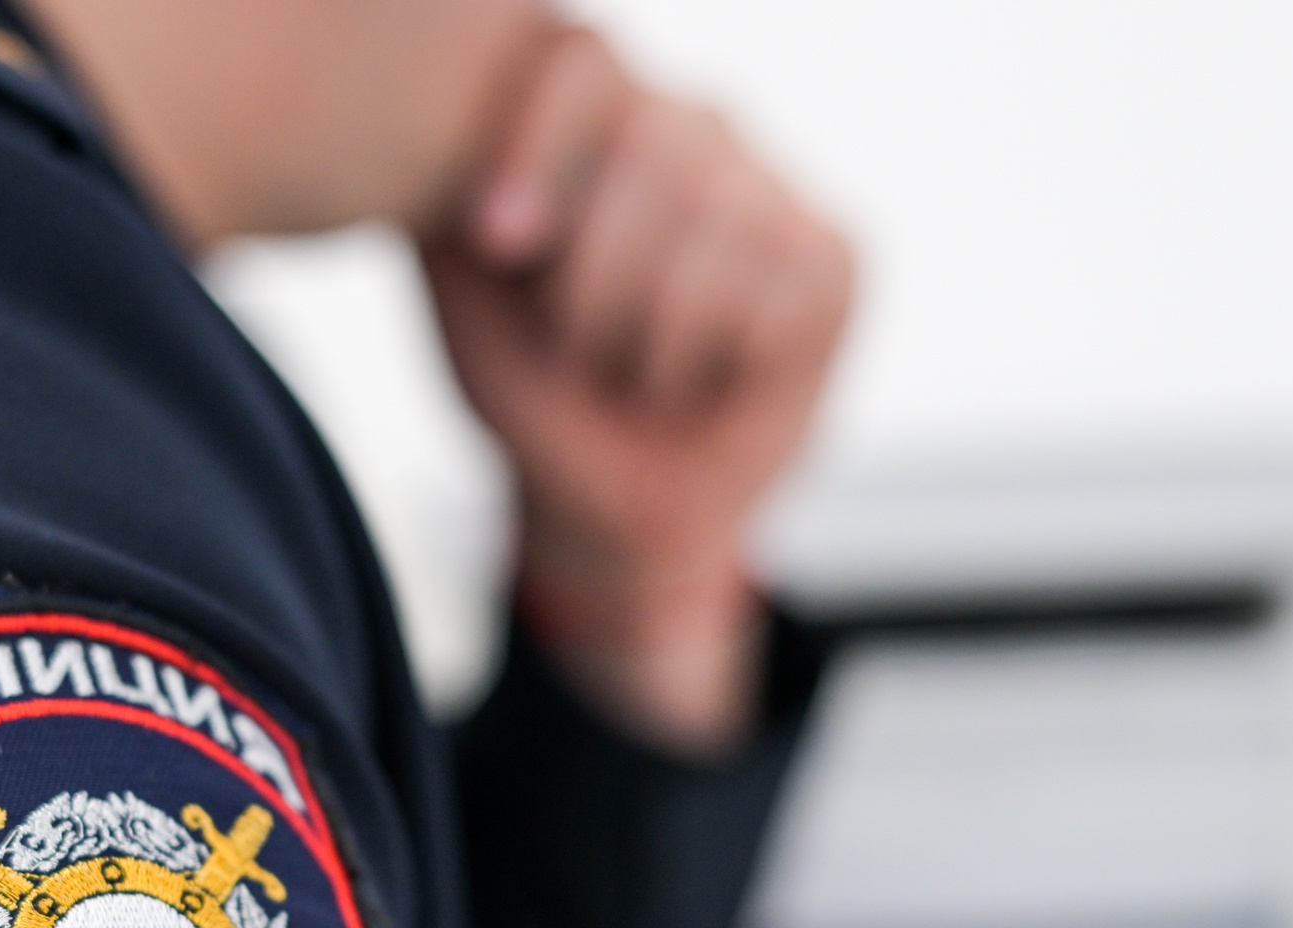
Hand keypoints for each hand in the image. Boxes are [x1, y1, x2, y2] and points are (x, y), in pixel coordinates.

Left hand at [422, 28, 851, 756]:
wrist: (607, 504)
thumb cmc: (533, 387)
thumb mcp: (465, 293)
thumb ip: (456, 193)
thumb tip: (467, 125)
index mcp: (595, 112)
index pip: (583, 58)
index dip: (543, 142)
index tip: (499, 239)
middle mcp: (691, 121)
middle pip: (652, 138)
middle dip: (592, 275)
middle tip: (578, 343)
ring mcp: (772, 182)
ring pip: (718, 218)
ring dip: (650, 333)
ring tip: (637, 366)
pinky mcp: (837, 256)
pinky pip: (775, 290)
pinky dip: (716, 361)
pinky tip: (706, 376)